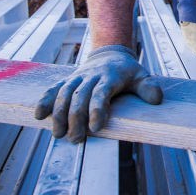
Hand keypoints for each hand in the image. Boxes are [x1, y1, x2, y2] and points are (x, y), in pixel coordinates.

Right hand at [34, 45, 161, 142]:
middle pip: (80, 96)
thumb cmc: (127, 71)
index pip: (101, 93)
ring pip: (64, 93)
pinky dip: (45, 100)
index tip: (96, 128)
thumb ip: (148, 87)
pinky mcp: (68, 81)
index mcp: (110, 76)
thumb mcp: (141, 76)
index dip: (97, 109)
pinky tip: (38, 115)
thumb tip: (157, 100)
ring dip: (59, 114)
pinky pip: (54, 88)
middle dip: (76, 118)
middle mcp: (91, 76)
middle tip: (77, 139)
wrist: (109, 54)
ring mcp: (78, 78)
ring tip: (58, 134)